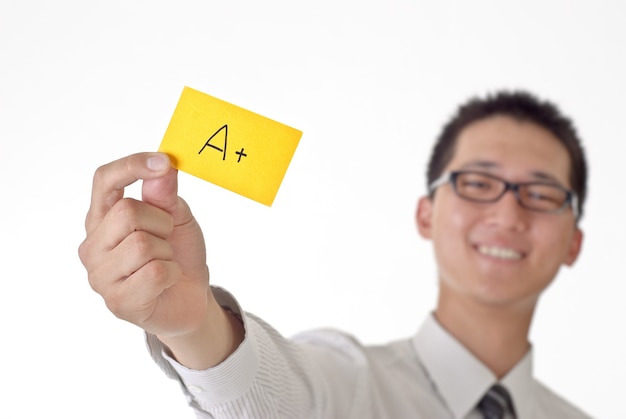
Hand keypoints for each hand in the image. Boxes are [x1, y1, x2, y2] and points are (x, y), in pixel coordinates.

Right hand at [78, 152, 209, 338]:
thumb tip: (162, 170)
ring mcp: (100, 276)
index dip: (131, 166)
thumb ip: (166, 195)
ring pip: (142, 245)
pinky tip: (166, 281)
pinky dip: (172, 273)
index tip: (162, 161)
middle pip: (127, 212)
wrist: (190, 298)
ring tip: (165, 262)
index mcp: (102, 217)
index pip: (105, 181)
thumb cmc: (178, 253)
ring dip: (167, 252)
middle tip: (167, 238)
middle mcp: (93, 245)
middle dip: (161, 222)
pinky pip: (155, 273)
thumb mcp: (177, 217)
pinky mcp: (117, 301)